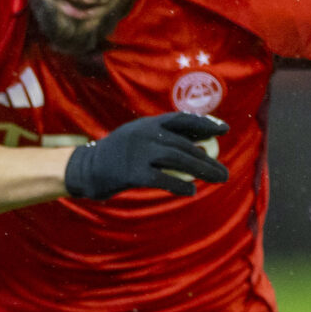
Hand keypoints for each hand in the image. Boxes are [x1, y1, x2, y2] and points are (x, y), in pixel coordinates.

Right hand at [62, 112, 228, 199]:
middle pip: (185, 144)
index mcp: (148, 123)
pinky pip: (163, 179)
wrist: (86, 168)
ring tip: (218, 179)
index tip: (224, 130)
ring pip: (179, 159)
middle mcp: (146, 134)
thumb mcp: (138, 138)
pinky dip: (179, 185)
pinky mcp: (133, 172)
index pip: (182, 119)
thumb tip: (198, 144)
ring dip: (202, 170)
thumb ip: (163, 138)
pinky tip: (191, 192)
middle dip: (208, 158)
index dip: (205, 124)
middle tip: (224, 172)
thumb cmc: (117, 156)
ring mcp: (139, 152)